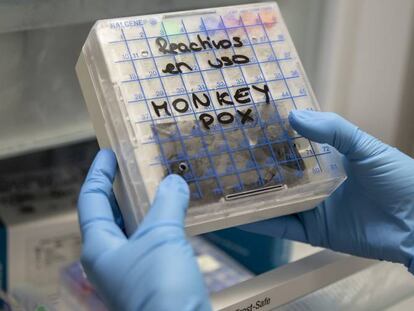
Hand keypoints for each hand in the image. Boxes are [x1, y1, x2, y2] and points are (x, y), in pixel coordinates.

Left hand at [77, 150, 210, 310]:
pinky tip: (177, 215)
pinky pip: (152, 241)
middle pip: (109, 214)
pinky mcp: (152, 278)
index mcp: (99, 247)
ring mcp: (131, 270)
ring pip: (133, 229)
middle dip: (120, 189)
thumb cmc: (159, 283)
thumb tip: (173, 181)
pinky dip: (161, 223)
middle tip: (135, 166)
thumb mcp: (161, 236)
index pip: (91, 200)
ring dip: (144, 206)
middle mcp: (110, 259)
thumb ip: (167, 204)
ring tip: (159, 186)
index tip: (108, 153)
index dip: (98, 173)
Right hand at [242, 110, 413, 271]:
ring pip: (276, 200)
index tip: (250, 126)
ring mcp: (313, 208)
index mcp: (329, 160)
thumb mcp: (366, 147)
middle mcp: (317, 183)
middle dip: (256, 166)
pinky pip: (281, 226)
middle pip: (280, 173)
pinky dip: (259, 222)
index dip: (274, 137)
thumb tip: (294, 116)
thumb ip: (334, 130)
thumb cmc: (399, 180)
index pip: (295, 146)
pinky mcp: (312, 232)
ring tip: (225, 185)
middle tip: (228, 155)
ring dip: (252, 195)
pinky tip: (238, 215)